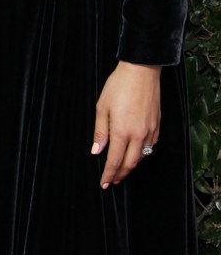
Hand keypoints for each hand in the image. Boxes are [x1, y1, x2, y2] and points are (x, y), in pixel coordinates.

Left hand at [91, 60, 160, 187]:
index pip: (115, 161)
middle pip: (130, 164)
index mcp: (122, 131)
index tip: (104, 183)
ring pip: (142, 157)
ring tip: (122, 169)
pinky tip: (136, 152)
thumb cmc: (118, 86)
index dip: (109, 174)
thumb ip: (100, 131)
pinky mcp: (157, 126)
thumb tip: (97, 151)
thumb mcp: (102, 106)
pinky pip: (151, 146)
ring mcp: (150, 131)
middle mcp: (138, 135)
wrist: (141, 71)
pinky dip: (142, 154)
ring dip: (131, 165)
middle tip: (113, 181)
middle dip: (120, 175)